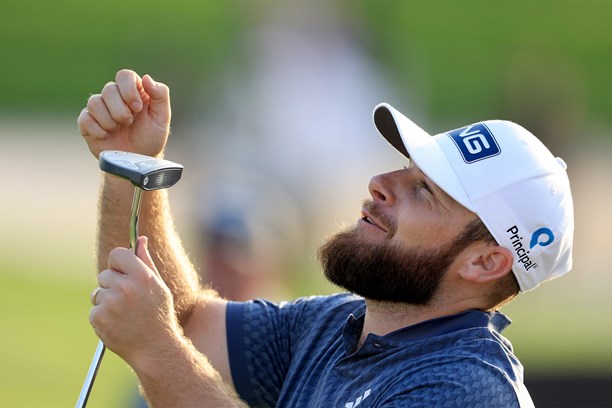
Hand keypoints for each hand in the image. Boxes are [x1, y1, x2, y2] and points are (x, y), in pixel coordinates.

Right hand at [78, 69, 170, 158]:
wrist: (136, 161)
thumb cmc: (150, 137)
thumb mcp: (162, 118)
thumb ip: (160, 95)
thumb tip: (146, 77)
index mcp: (133, 91)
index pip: (124, 76)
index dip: (129, 90)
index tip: (137, 108)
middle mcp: (114, 97)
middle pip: (109, 89)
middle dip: (121, 110)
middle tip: (129, 123)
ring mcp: (99, 109)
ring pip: (94, 102)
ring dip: (110, 121)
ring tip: (118, 130)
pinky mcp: (87, 122)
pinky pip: (85, 119)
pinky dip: (98, 130)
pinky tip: (107, 136)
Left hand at [89, 236, 179, 364]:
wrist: (155, 348)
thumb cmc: (159, 315)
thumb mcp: (158, 286)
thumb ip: (146, 261)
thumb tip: (140, 239)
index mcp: (142, 275)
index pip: (117, 254)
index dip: (118, 264)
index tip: (122, 272)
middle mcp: (125, 287)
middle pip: (105, 275)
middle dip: (112, 285)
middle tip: (128, 301)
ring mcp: (110, 303)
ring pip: (98, 293)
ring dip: (106, 302)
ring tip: (124, 314)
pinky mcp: (99, 317)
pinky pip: (94, 310)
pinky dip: (102, 317)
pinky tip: (118, 324)